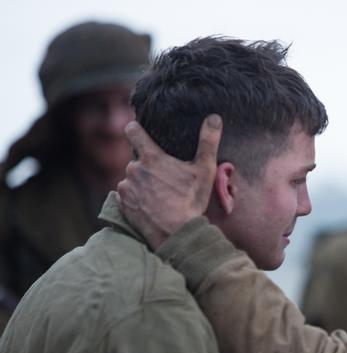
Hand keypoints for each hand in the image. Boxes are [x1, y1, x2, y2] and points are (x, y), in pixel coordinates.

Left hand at [117, 114, 222, 248]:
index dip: (135, 129)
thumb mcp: (205, 170)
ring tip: (161, 195)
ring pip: (133, 178)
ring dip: (143, 183)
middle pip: (138, 160)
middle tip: (166, 180)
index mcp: (151, 158)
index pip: (132, 131)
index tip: (139, 132)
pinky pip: (127, 195)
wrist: (176, 234)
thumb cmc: (191, 201)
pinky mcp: (123, 204)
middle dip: (149, 166)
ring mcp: (126, 187)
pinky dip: (137, 198)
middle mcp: (134, 170)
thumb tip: (214, 117)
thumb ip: (208, 142)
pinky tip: (152, 205)